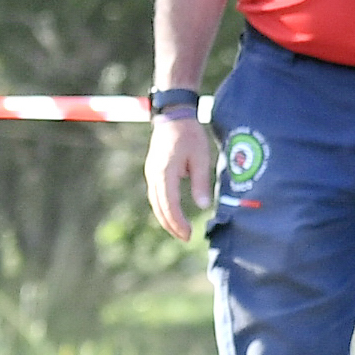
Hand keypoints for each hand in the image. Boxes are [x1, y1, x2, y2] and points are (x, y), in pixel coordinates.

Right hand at [145, 115, 218, 240]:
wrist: (173, 117)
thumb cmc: (190, 135)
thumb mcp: (200, 157)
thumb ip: (201, 182)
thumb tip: (203, 206)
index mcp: (165, 171)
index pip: (169, 203)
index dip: (178, 221)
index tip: (189, 233)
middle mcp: (154, 175)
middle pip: (159, 206)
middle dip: (171, 224)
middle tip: (186, 237)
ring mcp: (151, 173)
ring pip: (155, 202)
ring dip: (166, 218)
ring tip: (180, 231)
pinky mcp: (153, 172)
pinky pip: (156, 195)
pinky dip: (163, 208)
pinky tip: (172, 215)